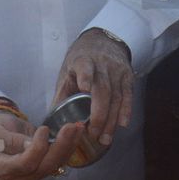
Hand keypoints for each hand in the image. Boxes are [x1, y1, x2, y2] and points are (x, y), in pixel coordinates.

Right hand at [0, 108, 84, 179]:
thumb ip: (12, 140)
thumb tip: (33, 144)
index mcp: (2, 169)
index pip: (24, 164)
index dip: (37, 149)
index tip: (43, 129)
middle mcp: (18, 177)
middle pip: (43, 167)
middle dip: (60, 147)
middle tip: (71, 127)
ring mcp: (31, 176)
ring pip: (54, 165)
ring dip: (68, 146)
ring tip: (78, 127)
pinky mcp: (42, 169)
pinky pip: (58, 162)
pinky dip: (69, 147)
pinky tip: (77, 134)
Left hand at [53, 28, 133, 147]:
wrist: (103, 41)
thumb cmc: (81, 60)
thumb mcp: (67, 72)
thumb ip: (62, 95)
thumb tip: (51, 123)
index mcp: (82, 61)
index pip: (84, 67)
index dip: (85, 76)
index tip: (83, 87)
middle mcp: (101, 64)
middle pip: (103, 89)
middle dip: (99, 114)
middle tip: (93, 134)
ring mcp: (116, 70)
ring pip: (116, 96)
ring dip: (111, 120)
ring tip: (105, 138)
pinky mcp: (127, 76)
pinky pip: (128, 95)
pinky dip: (126, 111)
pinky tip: (122, 124)